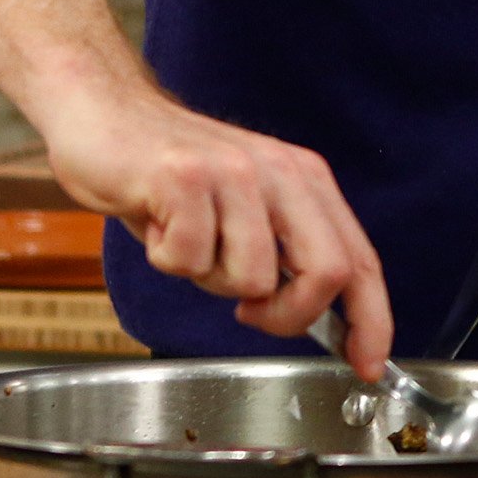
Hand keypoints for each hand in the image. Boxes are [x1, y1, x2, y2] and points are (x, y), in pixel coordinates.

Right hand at [46, 82, 394, 378]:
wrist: (106, 113)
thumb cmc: (172, 177)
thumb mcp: (244, 210)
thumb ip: (283, 254)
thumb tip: (318, 319)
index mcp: (306, 181)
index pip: (359, 258)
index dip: (371, 319)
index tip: (368, 364)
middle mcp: (281, 172)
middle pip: (326, 271)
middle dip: (289, 315)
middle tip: (249, 314)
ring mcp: (234, 172)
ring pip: (250, 278)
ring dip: (209, 279)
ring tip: (185, 240)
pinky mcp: (184, 177)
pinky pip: (188, 258)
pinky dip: (166, 258)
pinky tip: (156, 223)